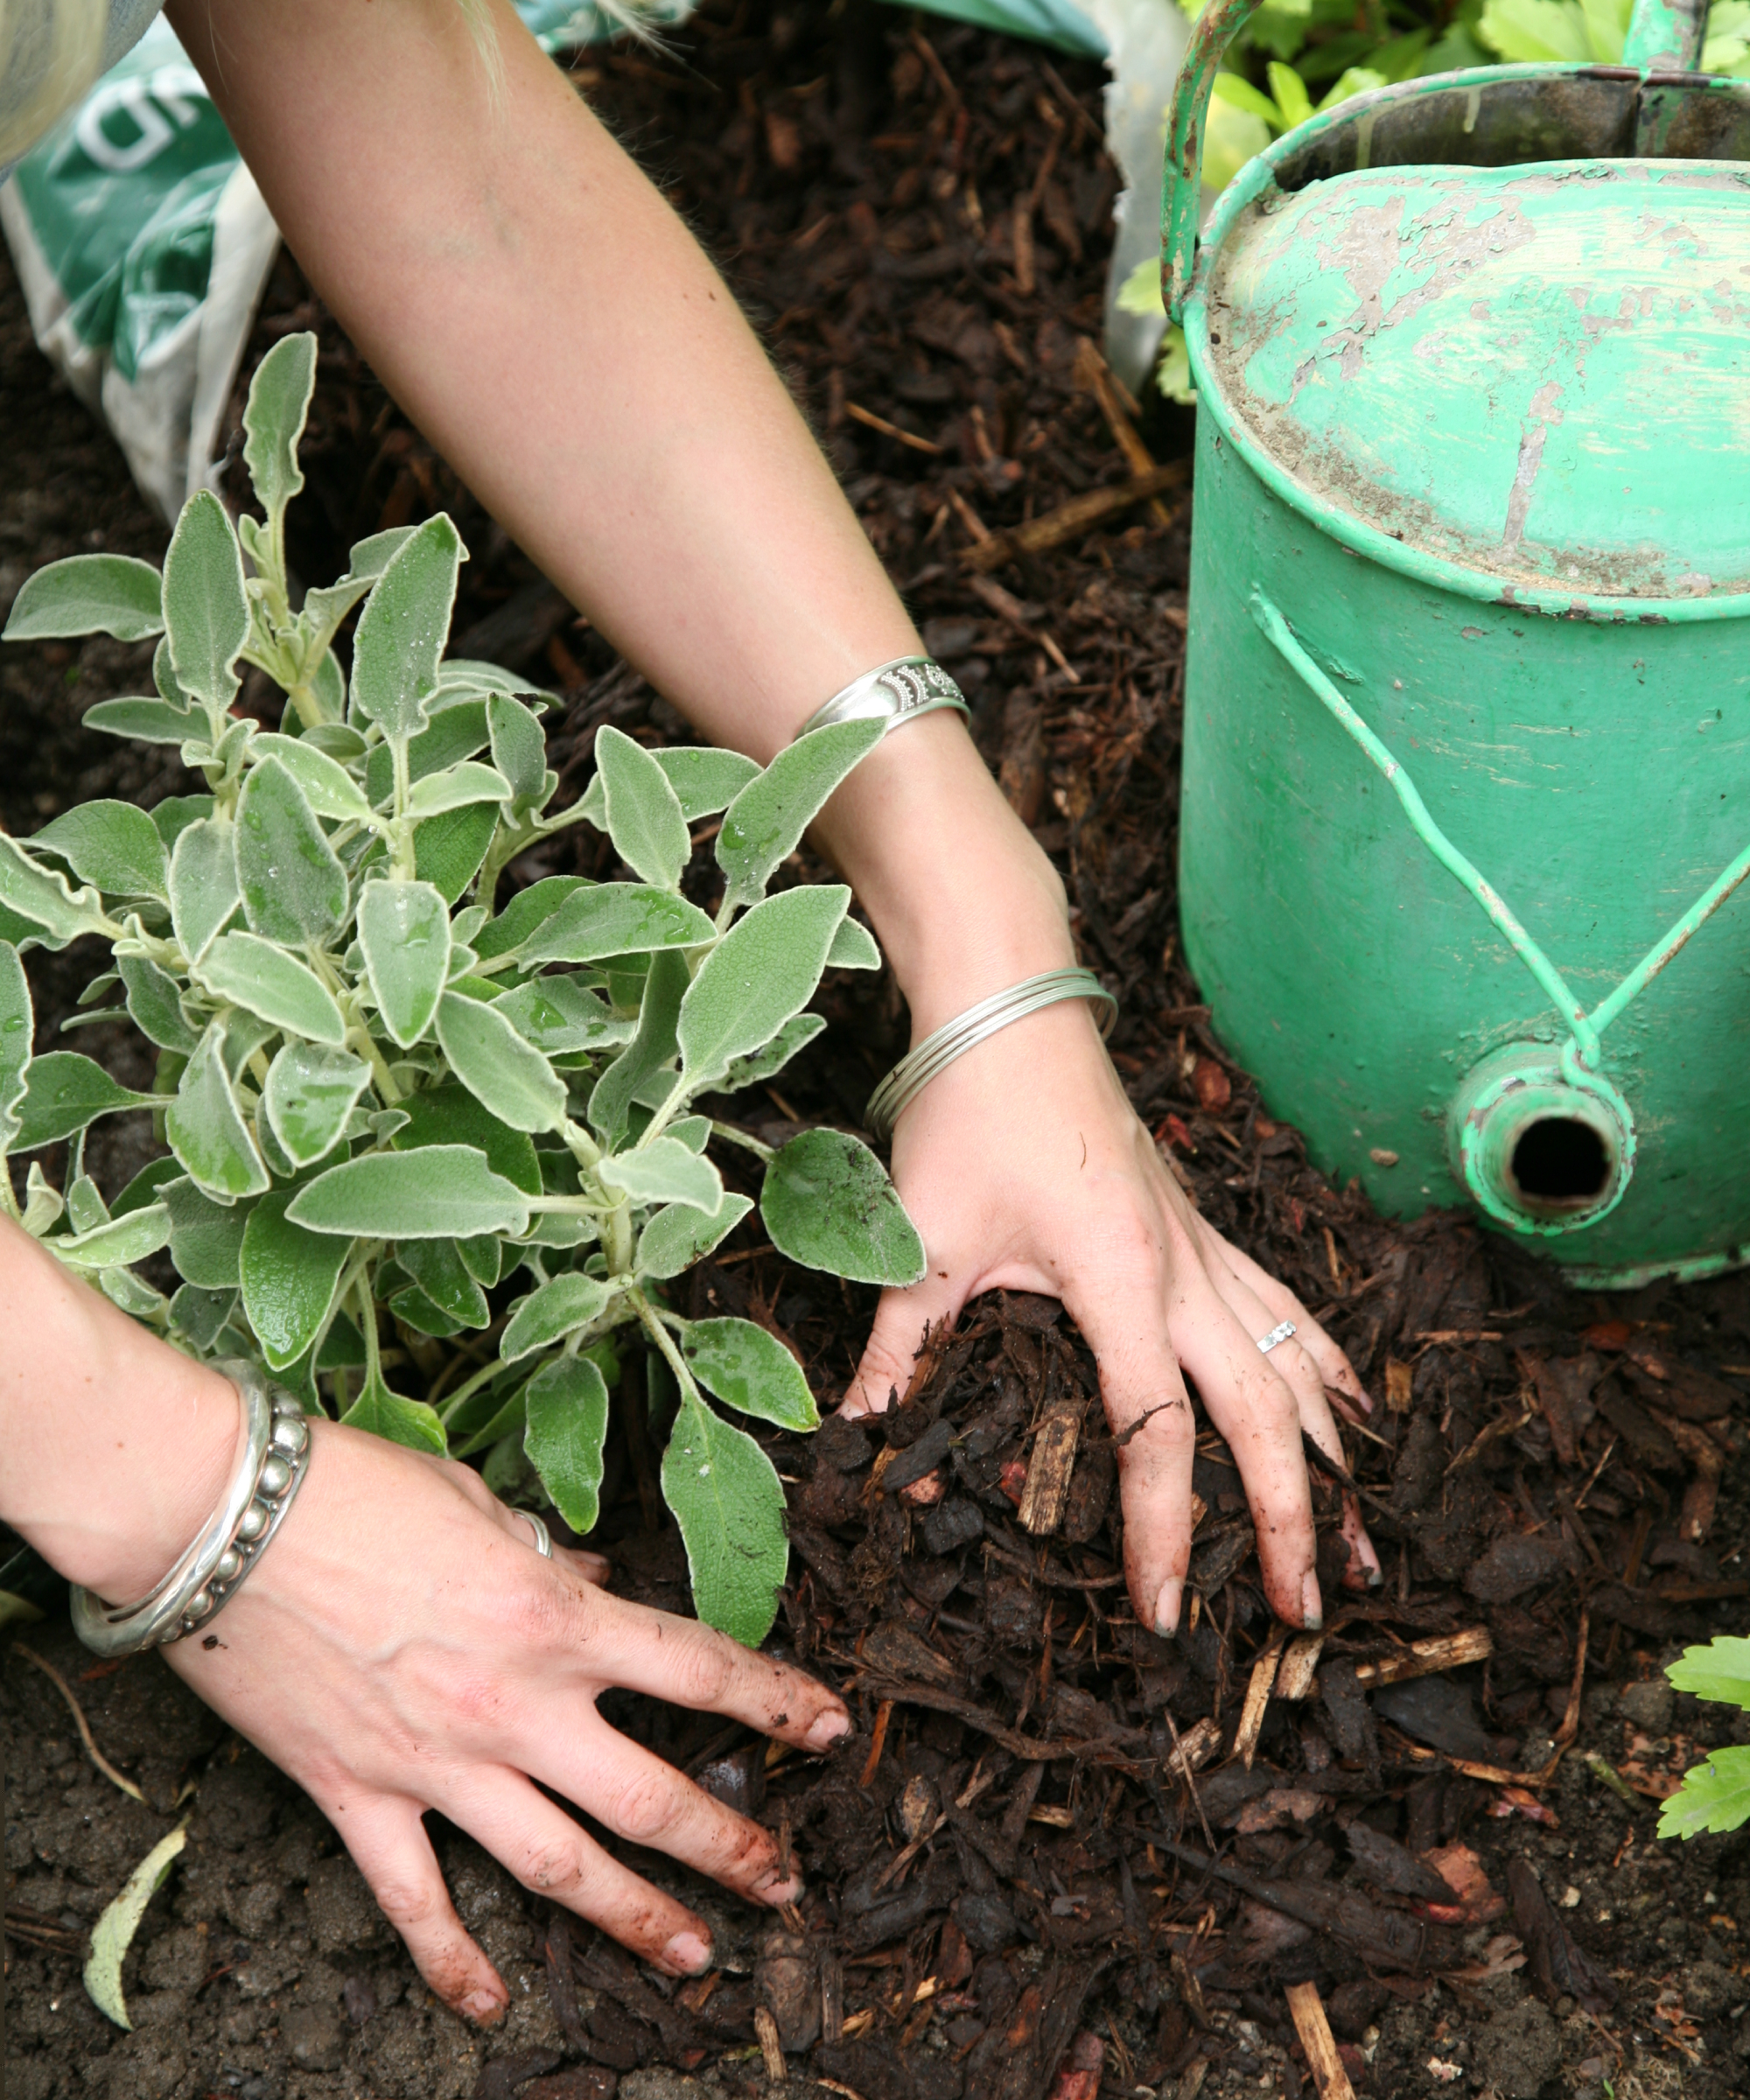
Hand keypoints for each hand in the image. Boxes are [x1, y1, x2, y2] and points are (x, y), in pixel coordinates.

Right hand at [169, 1421, 850, 2021]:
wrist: (225, 1518)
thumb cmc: (355, 1487)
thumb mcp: (477, 1504)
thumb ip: (547, 1555)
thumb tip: (593, 1581)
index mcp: (556, 1616)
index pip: (698, 1670)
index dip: (777, 1701)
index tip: (831, 1726)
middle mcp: (516, 1705)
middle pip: (651, 1797)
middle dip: (732, 1847)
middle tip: (783, 1886)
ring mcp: (438, 1765)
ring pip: (560, 1867)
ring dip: (634, 1920)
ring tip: (692, 1958)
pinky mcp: (357, 1800)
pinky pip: (419, 1903)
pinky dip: (456, 1961)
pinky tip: (491, 2006)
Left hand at [840, 996, 1379, 1634]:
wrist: (1013, 1012)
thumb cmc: (967, 1115)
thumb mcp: (922, 1240)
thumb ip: (895, 1346)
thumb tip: (854, 1432)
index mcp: (1118, 1276)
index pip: (1158, 1428)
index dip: (1163, 1528)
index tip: (1167, 1609)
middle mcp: (1182, 1268)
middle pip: (1259, 1412)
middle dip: (1289, 1517)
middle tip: (1305, 1610)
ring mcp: (1203, 1247)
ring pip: (1294, 1364)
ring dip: (1332, 1456)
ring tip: (1366, 1543)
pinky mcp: (1202, 1231)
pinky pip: (1286, 1310)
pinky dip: (1326, 1370)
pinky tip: (1356, 1416)